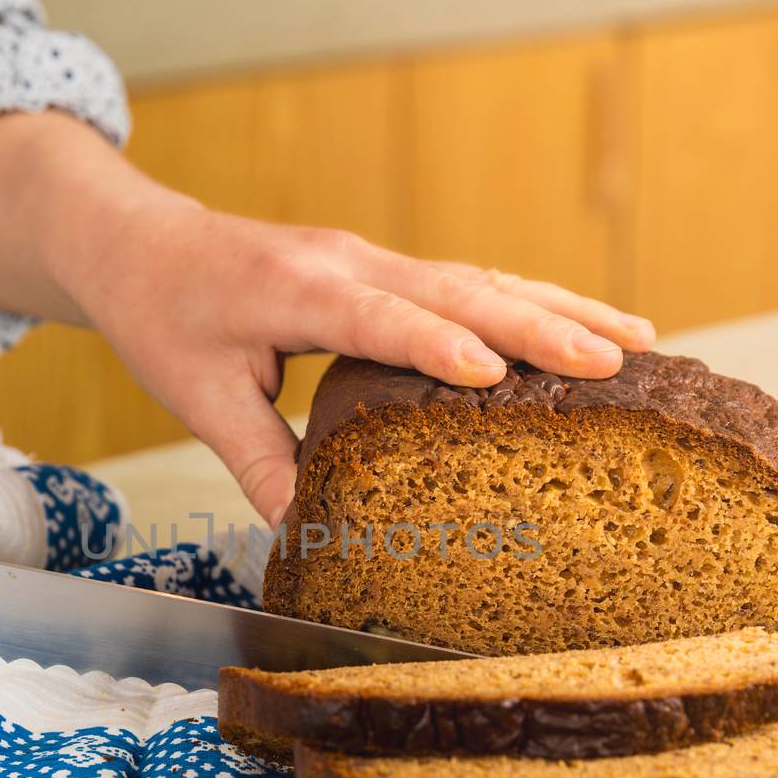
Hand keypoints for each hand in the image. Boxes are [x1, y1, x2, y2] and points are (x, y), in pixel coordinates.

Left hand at [0, 112, 653, 525]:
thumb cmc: (163, 315)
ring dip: (559, 306)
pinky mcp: (381, 266)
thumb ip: (260, 461)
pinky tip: (576, 322)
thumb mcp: (198, 398)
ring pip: (480, 277)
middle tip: (614, 362)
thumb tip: (309, 536)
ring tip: (638, 340)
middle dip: (541, 324)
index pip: (379, 317)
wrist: (140, 241)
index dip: (437, 344)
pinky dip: (528, 300)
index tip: (494, 374)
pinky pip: (468, 280)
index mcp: (297, 290)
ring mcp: (370, 258)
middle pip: (460, 288)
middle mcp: (348, 263)